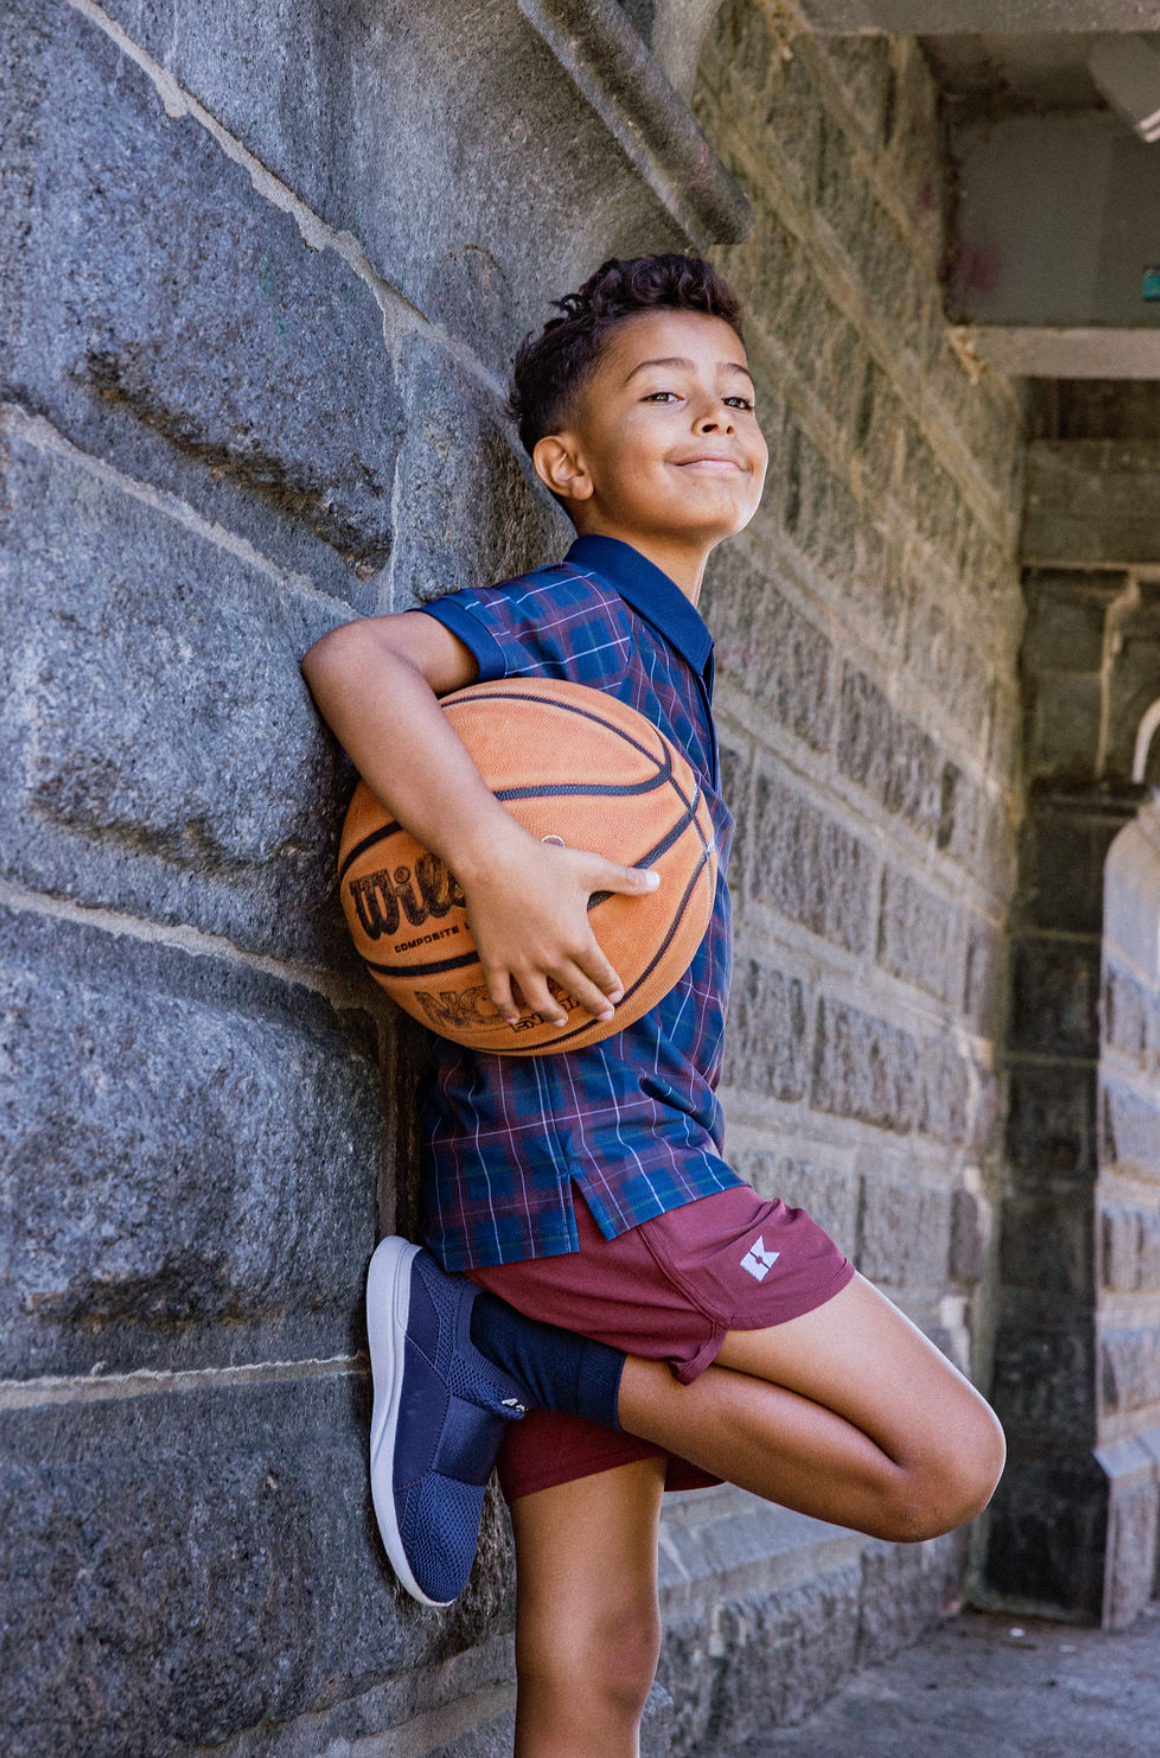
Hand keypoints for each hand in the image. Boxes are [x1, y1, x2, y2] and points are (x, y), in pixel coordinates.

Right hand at [457, 818, 660, 1027]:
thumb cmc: (544, 862)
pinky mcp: (494, 961)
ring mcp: (520, 963)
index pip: (600, 971)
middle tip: (604, 1016)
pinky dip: (507, 1010)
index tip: (617, 994)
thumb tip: (658, 881)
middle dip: (594, 1005)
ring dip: (553, 1014)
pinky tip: (514, 1019)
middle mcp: (551, 959)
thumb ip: (625, 879)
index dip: (610, 985)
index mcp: (577, 940)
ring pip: (540, 1001)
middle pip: (577, 990)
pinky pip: (500, 995)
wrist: (494, 860)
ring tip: (561, 1022)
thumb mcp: (591, 868)